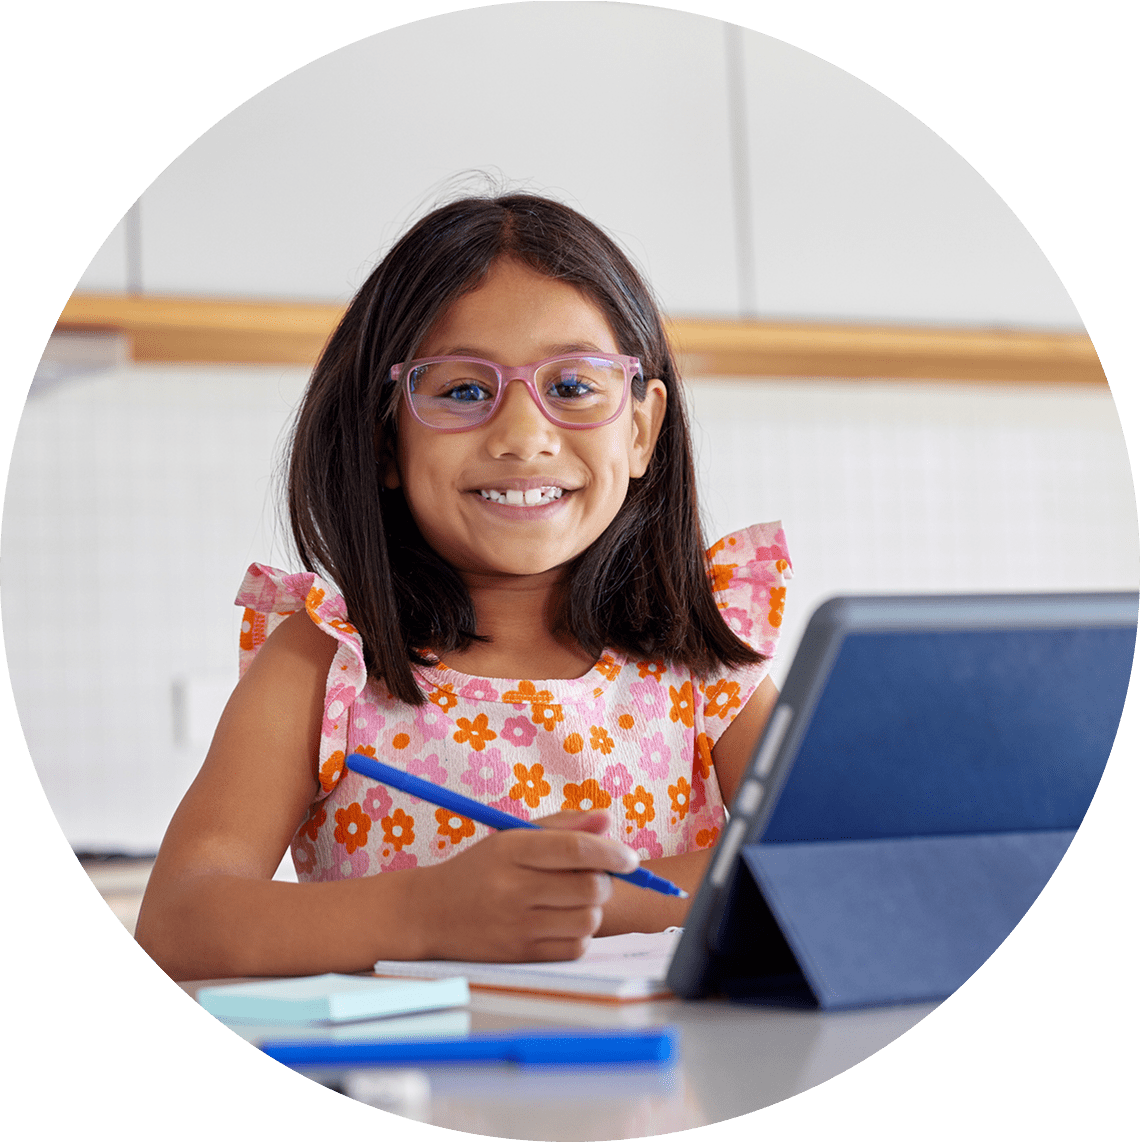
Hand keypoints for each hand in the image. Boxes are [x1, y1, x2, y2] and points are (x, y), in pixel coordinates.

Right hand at [404, 809, 638, 961]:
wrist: (427, 912)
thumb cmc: (478, 870)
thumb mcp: (512, 837)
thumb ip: (563, 827)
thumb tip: (607, 820)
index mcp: (511, 849)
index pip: (576, 850)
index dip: (612, 852)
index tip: (629, 858)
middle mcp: (513, 888)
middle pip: (590, 887)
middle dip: (603, 881)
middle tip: (592, 877)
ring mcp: (516, 925)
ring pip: (588, 919)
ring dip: (591, 909)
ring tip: (572, 900)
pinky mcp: (519, 955)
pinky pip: (575, 948)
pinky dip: (579, 935)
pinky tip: (561, 922)